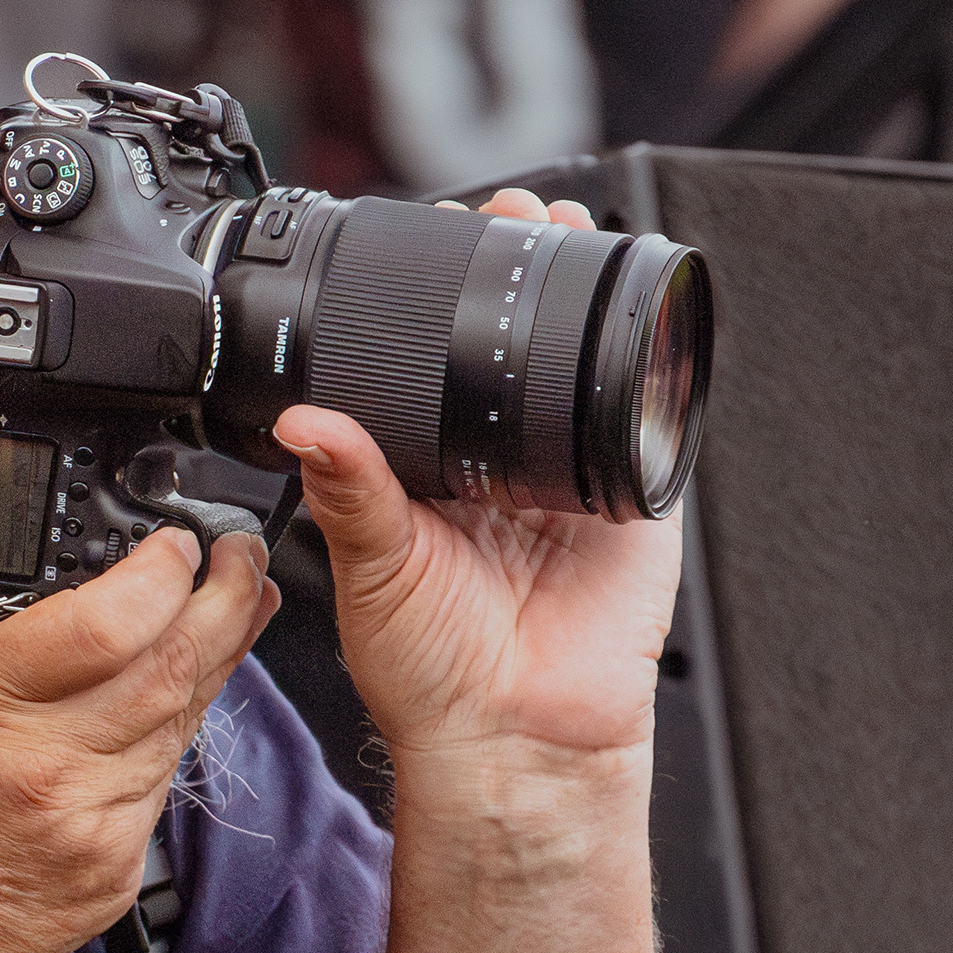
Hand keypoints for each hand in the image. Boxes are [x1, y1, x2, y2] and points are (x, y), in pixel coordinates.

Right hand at [0, 526, 277, 952]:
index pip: (105, 624)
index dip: (160, 572)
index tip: (175, 542)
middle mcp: (42, 766)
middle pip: (172, 663)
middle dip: (223, 597)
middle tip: (238, 554)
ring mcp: (89, 821)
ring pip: (182, 716)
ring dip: (218, 653)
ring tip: (234, 602)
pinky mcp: (115, 863)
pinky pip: (166, 775)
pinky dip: (180, 722)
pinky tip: (185, 686)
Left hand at [280, 191, 683, 769]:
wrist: (512, 740)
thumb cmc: (430, 676)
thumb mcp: (371, 570)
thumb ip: (350, 489)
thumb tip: (306, 421)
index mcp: (432, 467)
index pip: (437, 355)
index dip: (442, 291)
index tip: (440, 234)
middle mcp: (500, 460)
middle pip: (515, 338)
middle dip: (521, 266)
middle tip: (515, 212)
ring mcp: (570, 471)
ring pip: (581, 360)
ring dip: (582, 291)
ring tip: (570, 228)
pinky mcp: (633, 497)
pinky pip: (646, 417)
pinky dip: (646, 362)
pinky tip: (634, 311)